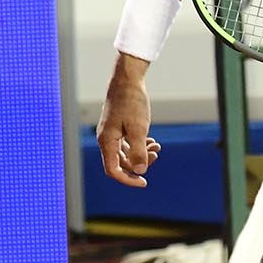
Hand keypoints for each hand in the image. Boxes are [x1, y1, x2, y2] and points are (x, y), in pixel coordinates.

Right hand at [97, 67, 161, 187]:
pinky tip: (151, 141)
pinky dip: (138, 146)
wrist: (127, 80)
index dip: (128, 180)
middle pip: (120, 164)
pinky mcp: (117, 127)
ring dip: (141, 154)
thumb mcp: (138, 128)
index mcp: (107, 141)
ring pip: (124, 154)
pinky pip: (126, 144)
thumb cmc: (131, 102)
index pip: (113, 170)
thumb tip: (140, 171)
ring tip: (156, 146)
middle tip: (156, 155)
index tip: (144, 182)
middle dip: (139, 164)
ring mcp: (111, 133)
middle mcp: (106, 139)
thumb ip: (138, 151)